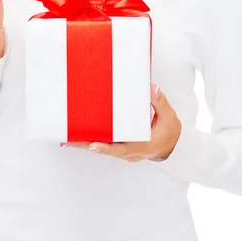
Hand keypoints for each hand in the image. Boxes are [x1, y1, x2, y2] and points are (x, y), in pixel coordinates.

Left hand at [60, 83, 181, 161]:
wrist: (175, 146)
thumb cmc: (171, 131)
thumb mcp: (169, 116)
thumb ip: (160, 103)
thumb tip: (152, 88)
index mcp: (141, 146)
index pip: (121, 149)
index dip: (106, 148)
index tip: (92, 145)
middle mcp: (130, 152)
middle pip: (105, 150)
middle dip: (85, 145)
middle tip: (67, 140)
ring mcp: (125, 152)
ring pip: (103, 149)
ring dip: (85, 144)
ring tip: (66, 138)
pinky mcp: (122, 148)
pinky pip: (106, 145)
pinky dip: (92, 141)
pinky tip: (79, 136)